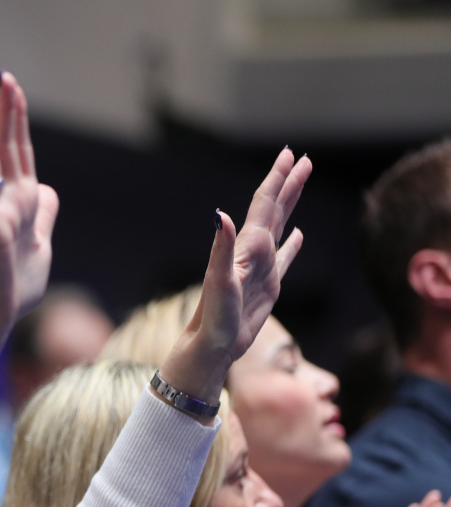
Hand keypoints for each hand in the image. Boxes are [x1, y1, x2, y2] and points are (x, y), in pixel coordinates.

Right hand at [0, 73, 59, 379]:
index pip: (20, 154)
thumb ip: (44, 215)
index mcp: (20, 205)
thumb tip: (48, 189)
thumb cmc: (14, 289)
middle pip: (5, 149)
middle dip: (4, 113)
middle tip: (0, 77)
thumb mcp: (41, 245)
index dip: (18, 123)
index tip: (13, 91)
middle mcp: (6, 203)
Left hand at [158, 148, 311, 408]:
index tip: (288, 154)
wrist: (210, 348)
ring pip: (280, 228)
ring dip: (290, 204)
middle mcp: (252, 254)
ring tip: (300, 181)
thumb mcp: (219, 283)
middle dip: (287, 183)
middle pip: (273, 210)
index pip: (262, 207)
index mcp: (244, 249)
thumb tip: (222, 215)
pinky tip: (298, 234)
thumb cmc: (213, 319)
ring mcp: (261, 269)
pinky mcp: (267, 287)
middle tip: (301, 157)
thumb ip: (221, 249)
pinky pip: (285, 259)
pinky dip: (293, 245)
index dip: (276, 180)